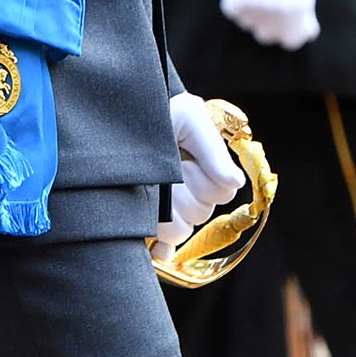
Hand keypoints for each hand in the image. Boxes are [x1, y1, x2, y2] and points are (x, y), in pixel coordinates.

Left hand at [152, 92, 244, 260]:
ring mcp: (167, 207)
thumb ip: (213, 149)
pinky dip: (161, 248)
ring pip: (179, 230)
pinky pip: (163, 246)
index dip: (205, 178)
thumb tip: (235, 181)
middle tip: (166, 170)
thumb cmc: (159, 108)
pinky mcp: (147, 219)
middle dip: (182, 192)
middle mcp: (189, 190)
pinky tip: (154, 246)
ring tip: (148, 184)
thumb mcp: (189, 115)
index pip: (221, 192)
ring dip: (164, 209)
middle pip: (200, 213)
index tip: (187, 158)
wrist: (120, 108)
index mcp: (204, 169)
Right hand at [220, 0, 318, 49]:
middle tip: (272, 3)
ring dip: (252, 11)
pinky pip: (233, 9)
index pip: (294, 39)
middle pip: (267, 35)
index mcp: (295, 29)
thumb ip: (301, 8)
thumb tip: (300, 13)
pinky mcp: (232, 8)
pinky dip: (236, 1)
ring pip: (249, 22)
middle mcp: (271, 31)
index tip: (297, 15)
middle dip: (270, 24)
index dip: (295, 26)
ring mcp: (250, 21)